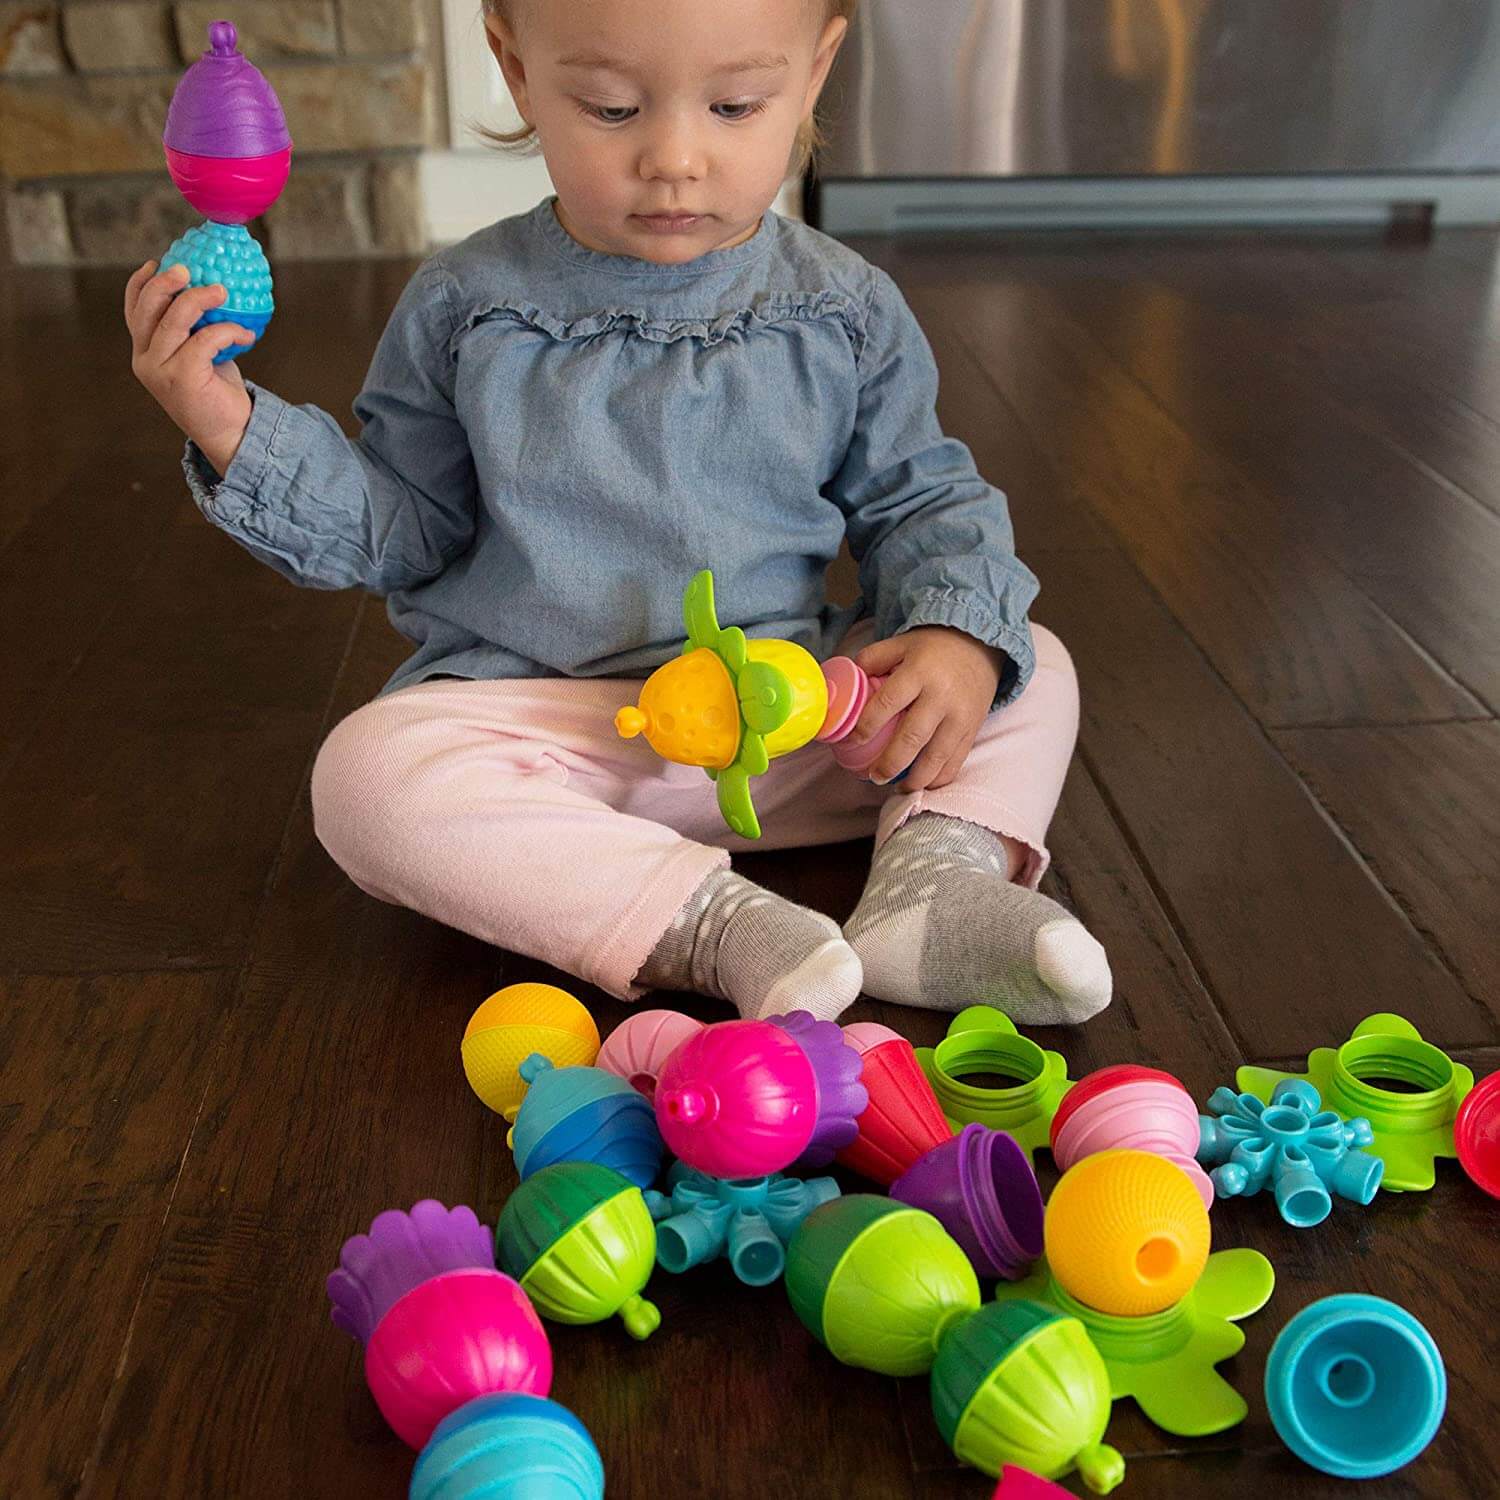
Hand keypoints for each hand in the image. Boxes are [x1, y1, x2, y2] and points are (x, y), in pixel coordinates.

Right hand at [124, 259, 254, 474]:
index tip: (157, 262)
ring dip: (199, 299)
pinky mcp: (182, 379)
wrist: (231, 433)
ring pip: (174, 320)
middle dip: (166, 282)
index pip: (132, 310)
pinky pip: (204, 340)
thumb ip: (193, 329)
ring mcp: (160, 371)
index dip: (141, 283)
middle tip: (189, 269)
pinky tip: (246, 333)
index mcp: (144, 351)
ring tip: (223, 291)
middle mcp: (145, 360)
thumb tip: (210, 290)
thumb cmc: (217, 391)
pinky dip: (226, 330)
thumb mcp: (199, 355)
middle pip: (147, 309)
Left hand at [846, 626, 1002, 789]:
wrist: (980, 645)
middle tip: (874, 777)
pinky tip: (922, 784)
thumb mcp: (900, 643)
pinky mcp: (973, 729)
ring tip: (897, 788)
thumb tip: (845, 685)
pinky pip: (956, 761)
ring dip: (915, 779)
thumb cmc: (933, 648)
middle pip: (913, 737)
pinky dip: (939, 778)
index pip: (888, 702)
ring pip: (937, 756)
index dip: (868, 724)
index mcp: (919, 672)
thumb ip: (872, 659)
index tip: (853, 741)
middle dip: (890, 763)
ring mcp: (960, 715)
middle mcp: (941, 696)